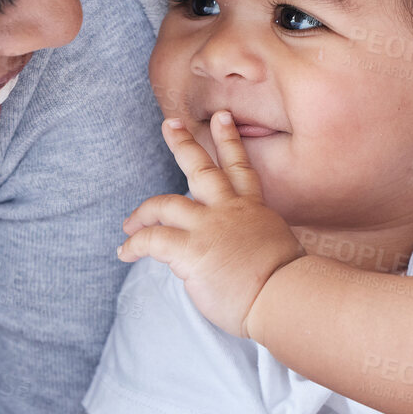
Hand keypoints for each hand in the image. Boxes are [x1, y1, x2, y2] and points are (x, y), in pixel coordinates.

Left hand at [117, 112, 304, 341]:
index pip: (240, 168)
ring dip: (142, 211)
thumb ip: (254, 240)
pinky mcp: (191, 250)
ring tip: (129, 223)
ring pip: (165, 204)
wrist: (286, 296)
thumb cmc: (287, 284)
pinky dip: (134, 245)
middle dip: (183, 144)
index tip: (222, 117)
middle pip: (201, 169)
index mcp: (252, 209)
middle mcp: (228, 211)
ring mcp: (208, 228)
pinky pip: (152, 240)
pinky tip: (125, 252)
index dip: (230, 140)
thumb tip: (244, 252)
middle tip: (169, 125)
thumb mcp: (277, 247)